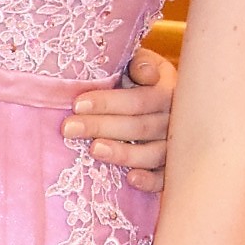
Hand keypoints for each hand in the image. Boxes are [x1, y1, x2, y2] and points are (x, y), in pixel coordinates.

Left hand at [64, 44, 176, 192]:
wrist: (172, 103)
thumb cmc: (143, 82)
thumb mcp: (143, 65)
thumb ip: (140, 63)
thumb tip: (145, 73)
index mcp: (167, 91)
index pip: (138, 99)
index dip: (109, 102)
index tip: (77, 103)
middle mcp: (174, 120)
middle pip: (139, 126)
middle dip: (101, 126)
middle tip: (69, 128)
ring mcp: (175, 147)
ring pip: (152, 153)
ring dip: (124, 153)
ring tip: (94, 150)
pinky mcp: (173, 169)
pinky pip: (165, 178)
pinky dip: (150, 181)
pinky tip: (132, 179)